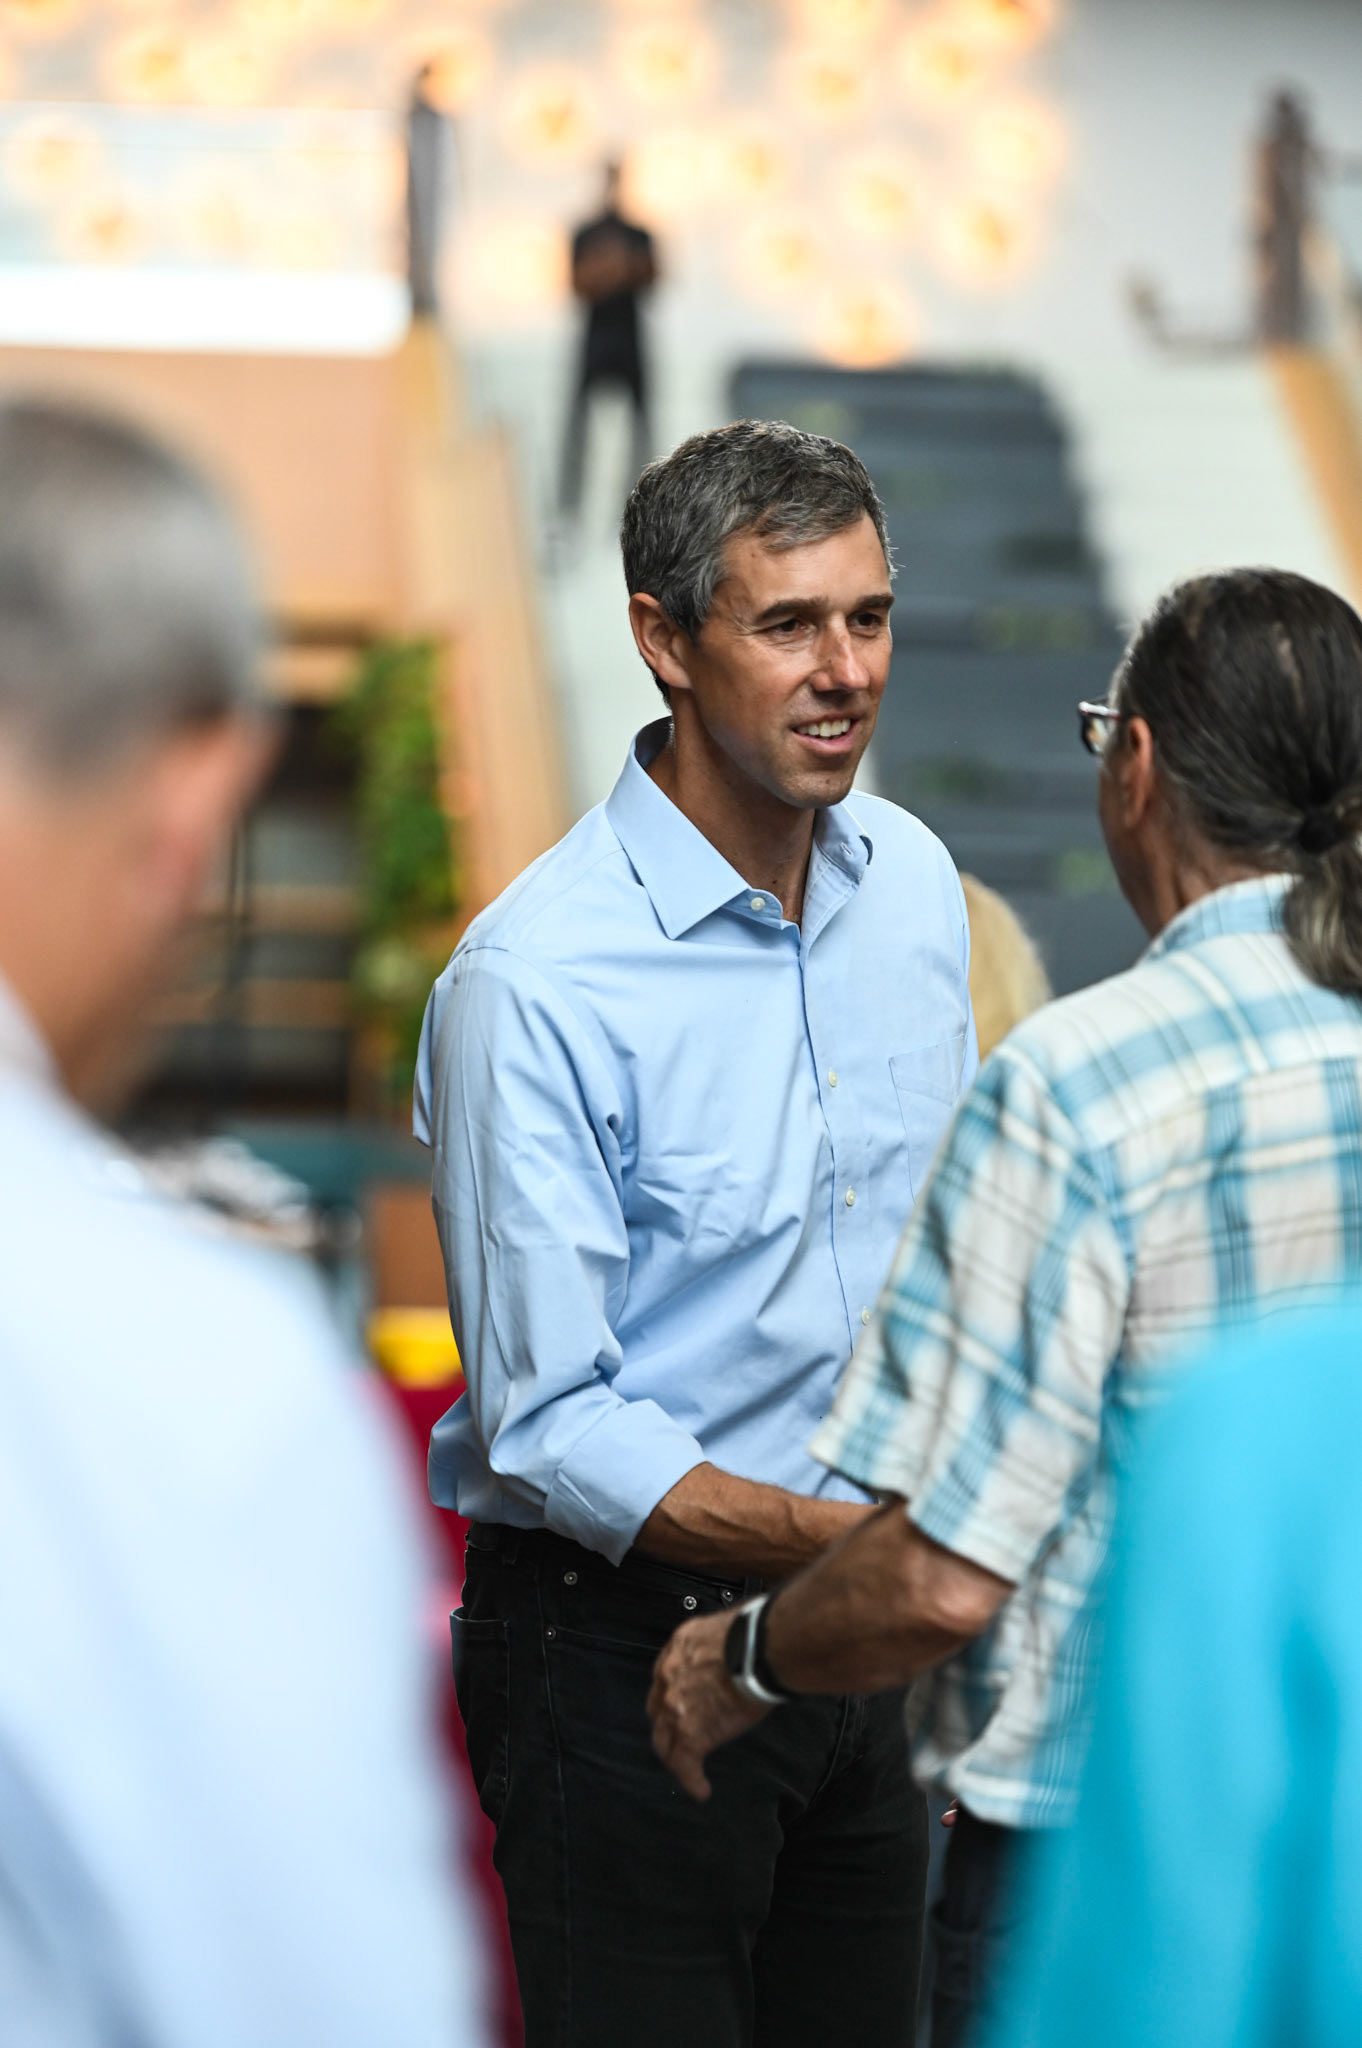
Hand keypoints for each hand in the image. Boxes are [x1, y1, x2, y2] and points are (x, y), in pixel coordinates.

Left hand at [647, 1609, 768, 1799]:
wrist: (758, 1649)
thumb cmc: (754, 1633)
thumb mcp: (726, 1627)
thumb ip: (721, 1644)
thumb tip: (738, 1651)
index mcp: (679, 1646)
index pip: (666, 1676)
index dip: (671, 1694)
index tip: (680, 1704)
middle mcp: (670, 1675)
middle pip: (658, 1709)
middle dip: (666, 1724)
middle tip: (679, 1736)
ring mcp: (676, 1706)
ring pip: (664, 1740)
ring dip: (674, 1754)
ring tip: (686, 1767)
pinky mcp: (691, 1732)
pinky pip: (684, 1764)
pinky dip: (691, 1779)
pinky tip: (700, 1788)